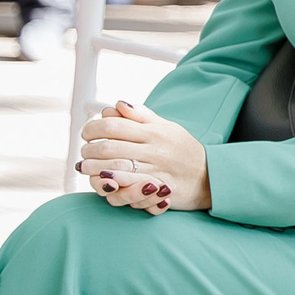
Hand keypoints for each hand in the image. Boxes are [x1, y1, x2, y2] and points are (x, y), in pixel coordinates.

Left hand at [76, 99, 210, 213]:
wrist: (210, 177)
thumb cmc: (184, 150)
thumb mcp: (167, 128)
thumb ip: (140, 116)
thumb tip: (116, 105)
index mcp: (155, 132)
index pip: (113, 126)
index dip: (93, 128)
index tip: (87, 133)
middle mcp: (155, 150)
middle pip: (108, 147)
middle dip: (89, 149)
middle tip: (84, 151)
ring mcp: (155, 170)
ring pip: (112, 168)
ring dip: (92, 167)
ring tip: (86, 166)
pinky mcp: (156, 189)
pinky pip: (125, 186)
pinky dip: (108, 183)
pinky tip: (100, 180)